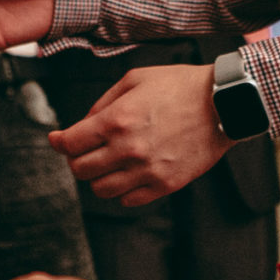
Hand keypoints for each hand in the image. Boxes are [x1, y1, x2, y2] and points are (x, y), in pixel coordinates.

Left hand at [50, 63, 226, 206]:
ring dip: (97, 177)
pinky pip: (129, 200)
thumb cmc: (179, 86)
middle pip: (81, 170)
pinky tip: (127, 175)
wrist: (223, 104)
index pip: (70, 143)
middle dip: (76, 159)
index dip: (58, 142)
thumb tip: (83, 124)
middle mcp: (128, 149)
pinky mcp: (165, 184)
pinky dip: (121, 191)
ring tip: (106, 164)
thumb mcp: (135, 79)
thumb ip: (104, 103)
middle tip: (83, 151)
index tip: (56, 139)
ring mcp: (147, 170)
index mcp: (117, 120)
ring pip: (101, 190)